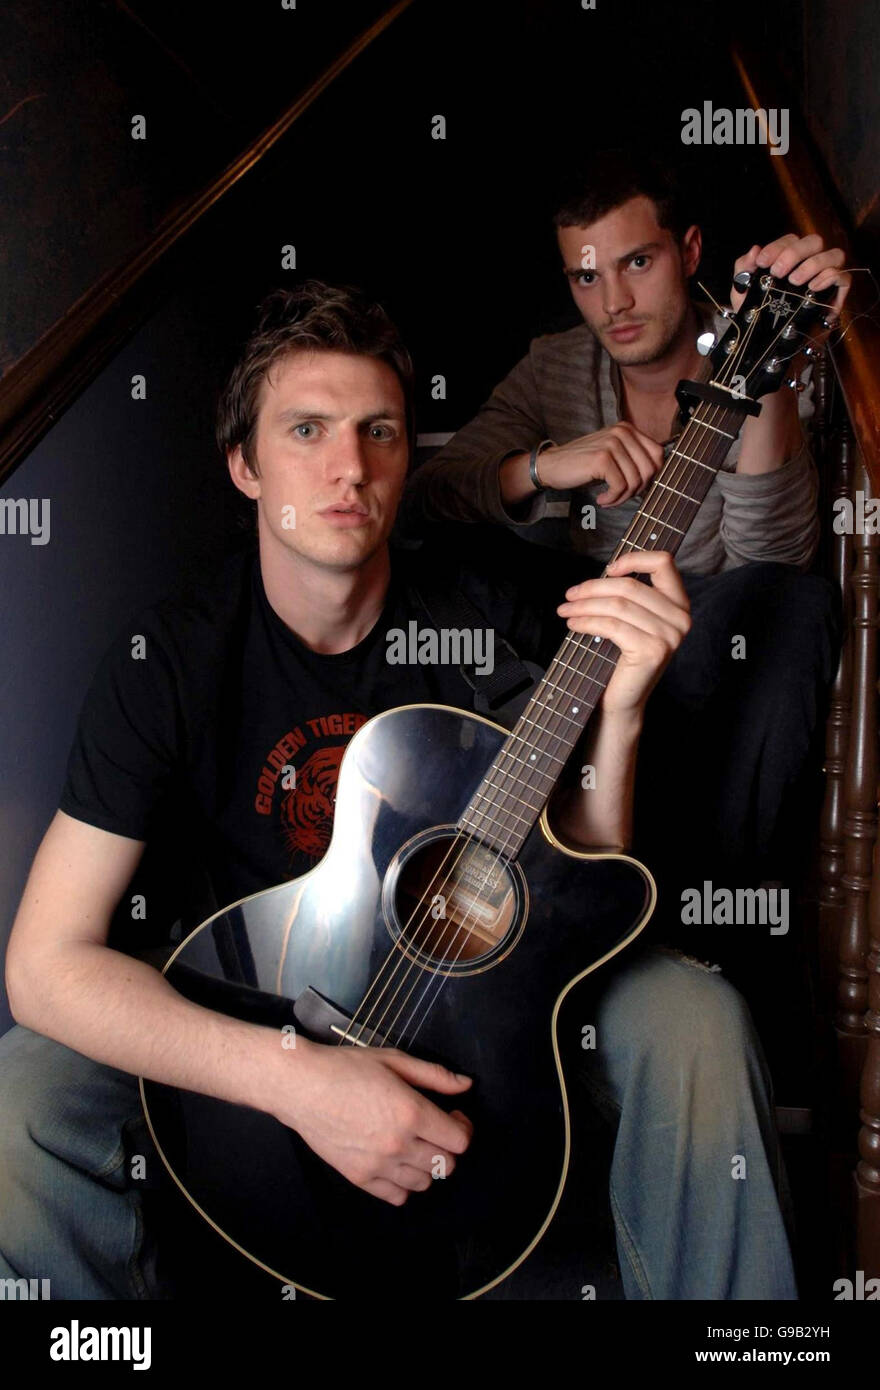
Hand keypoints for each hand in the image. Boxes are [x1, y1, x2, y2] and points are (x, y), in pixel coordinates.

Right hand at [276, 1038, 472, 1205]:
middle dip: (448, 1147)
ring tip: (414, 1144)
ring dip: (427, 1165)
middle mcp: (399, 1144)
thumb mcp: (394, 1060)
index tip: (454, 1116)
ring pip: (424, 1183)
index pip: (459, 1140)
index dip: (463, 1127)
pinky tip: (396, 1162)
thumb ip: (434, 1075)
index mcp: (412, 1113)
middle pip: (446, 1165)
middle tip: (436, 1130)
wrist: (301, 1086)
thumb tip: (466, 1085)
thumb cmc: (346, 1068)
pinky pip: (397, 1196)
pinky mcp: (359, 1178)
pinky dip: (404, 1184)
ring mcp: (378, 1165)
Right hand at [536, 423, 663, 504]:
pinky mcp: (602, 458)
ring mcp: (612, 444)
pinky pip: (620, 486)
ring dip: (623, 497)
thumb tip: (658, 478)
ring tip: (609, 500)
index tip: (636, 488)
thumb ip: (634, 459)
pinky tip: (602, 499)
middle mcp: (622, 432)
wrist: (552, 466)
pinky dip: (613, 499)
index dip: (652, 476)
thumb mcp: (614, 456)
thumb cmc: (584, 465)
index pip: (658, 454)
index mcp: (628, 429)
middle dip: (638, 490)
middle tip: (621, 496)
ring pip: (635, 480)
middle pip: (650, 469)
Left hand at [556, 551, 690, 714]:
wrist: (623, 700)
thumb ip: (629, 595)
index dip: (633, 558)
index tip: (607, 568)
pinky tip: (573, 624)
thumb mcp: (631, 620)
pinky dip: (587, 622)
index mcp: (679, 604)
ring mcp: (669, 636)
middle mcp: (681, 618)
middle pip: (630, 585)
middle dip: (593, 587)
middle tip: (570, 594)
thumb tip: (606, 570)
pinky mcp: (653, 651)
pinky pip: (612, 626)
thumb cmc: (623, 657)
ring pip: (618, 605)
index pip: (663, 562)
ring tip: (566, 609)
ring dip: (584, 605)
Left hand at [731, 232, 850, 321]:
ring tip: (794, 282)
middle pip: (814, 241)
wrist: (771, 346)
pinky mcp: (837, 294)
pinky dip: (830, 277)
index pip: (791, 240)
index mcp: (790, 258)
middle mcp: (811, 262)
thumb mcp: (743, 292)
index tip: (762, 262)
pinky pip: (843, 277)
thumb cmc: (759, 314)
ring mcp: (826, 276)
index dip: (776, 247)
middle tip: (778, 273)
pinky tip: (813, 288)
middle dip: (794, 253)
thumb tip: (754, 250)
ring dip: (813, 264)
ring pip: (834, 254)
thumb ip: (743, 269)